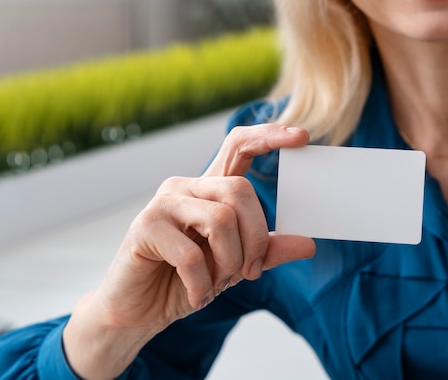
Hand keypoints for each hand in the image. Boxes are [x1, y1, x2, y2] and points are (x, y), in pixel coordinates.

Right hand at [63, 124, 315, 379]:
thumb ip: (267, 251)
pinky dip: (202, 284)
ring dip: (229, 263)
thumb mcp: (234, 266)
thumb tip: (308, 244)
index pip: (239, 146)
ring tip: (217, 283)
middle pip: (240, 190)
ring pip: (221, 219)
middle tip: (248, 273)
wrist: (139, 312)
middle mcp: (186, 187)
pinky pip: (192, 254)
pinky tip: (196, 295)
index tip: (301, 137)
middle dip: (255, 239)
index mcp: (209, 189)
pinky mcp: (145, 227)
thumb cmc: (185, 281)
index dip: (268, 136)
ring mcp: (163, 203)